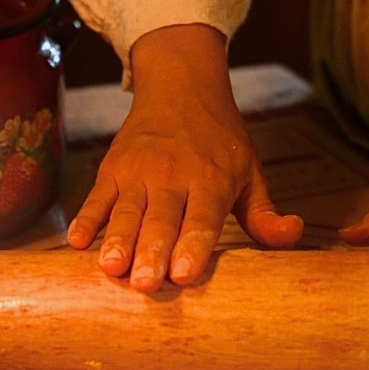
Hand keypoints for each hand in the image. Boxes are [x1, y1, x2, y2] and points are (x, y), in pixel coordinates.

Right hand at [67, 25, 303, 291]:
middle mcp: (173, 175)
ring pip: (126, 211)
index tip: (184, 273)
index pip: (202, 218)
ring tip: (111, 268)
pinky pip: (97, 197)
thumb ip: (264, 213)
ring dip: (117, 240)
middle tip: (145, 284)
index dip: (193, 245)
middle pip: (161, 220)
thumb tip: (292, 234)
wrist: (181, 85)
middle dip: (152, 252)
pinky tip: (76, 242)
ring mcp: (138, 171)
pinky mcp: (112, 168)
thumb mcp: (250, 171)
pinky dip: (86, 218)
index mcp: (211, 179)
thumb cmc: (221, 140)